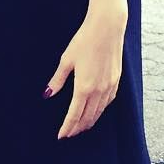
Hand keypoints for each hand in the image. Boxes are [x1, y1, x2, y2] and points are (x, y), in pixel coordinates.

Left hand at [46, 4, 126, 139]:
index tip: (61, 136)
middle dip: (77, 128)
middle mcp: (98, 90)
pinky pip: (108, 102)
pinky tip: (96, 111)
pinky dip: (100, 111)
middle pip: (88, 117)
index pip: (74, 115)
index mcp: (84, 87)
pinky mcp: (116, 81)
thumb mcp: (66, 60)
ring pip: (99, 112)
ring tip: (80, 127)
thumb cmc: (84, 40)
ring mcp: (109, 86)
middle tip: (69, 134)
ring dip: (89, 122)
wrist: (107, 27)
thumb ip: (57, 80)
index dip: (67, 127)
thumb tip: (47, 94)